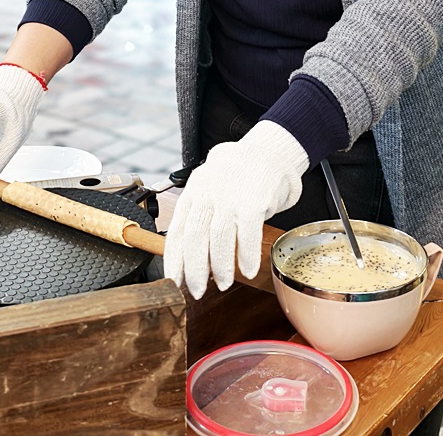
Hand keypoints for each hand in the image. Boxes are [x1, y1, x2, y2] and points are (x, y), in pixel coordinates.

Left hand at [164, 121, 308, 298]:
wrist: (268, 152)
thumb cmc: (237, 177)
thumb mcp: (209, 188)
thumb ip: (198, 215)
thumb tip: (187, 257)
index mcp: (193, 191)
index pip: (177, 230)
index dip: (174, 260)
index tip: (174, 282)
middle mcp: (208, 192)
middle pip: (195, 237)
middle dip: (194, 270)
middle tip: (197, 290)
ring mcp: (231, 195)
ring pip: (219, 239)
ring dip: (220, 267)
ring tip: (223, 283)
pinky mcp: (254, 200)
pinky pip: (248, 236)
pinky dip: (247, 257)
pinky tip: (249, 269)